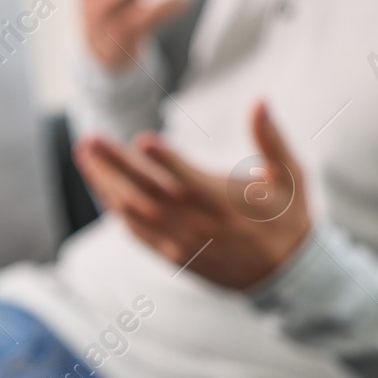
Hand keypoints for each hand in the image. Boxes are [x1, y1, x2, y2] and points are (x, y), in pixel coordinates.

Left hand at [74, 101, 312, 289]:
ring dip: (105, 184)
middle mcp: (198, 226)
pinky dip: (116, 208)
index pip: (189, 180)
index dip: (165, 161)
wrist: (284, 276)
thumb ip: (271, 139)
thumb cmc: (288, 218)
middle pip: (148, 194)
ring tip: (86, 155)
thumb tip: (260, 101)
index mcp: (227, 204)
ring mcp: (180, 243)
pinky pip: (135, 231)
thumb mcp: (291, 176)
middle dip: (115, 166)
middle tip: (90, 140)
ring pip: (133, 213)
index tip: (140, 140)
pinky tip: (101, 186)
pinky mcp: (171, 255)